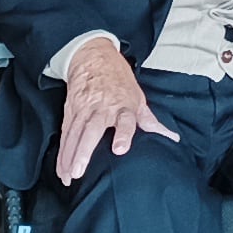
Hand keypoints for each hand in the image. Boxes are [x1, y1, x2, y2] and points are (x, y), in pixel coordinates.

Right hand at [54, 37, 177, 184]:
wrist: (94, 56)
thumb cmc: (118, 79)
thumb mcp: (137, 97)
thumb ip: (150, 121)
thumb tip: (171, 137)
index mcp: (123, 105)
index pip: (125, 121)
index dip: (123, 134)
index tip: (120, 149)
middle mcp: (102, 107)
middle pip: (92, 130)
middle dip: (84, 151)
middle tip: (79, 171)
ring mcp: (84, 108)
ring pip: (74, 133)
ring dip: (69, 156)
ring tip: (68, 176)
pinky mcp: (71, 110)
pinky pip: (66, 133)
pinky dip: (62, 152)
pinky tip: (62, 168)